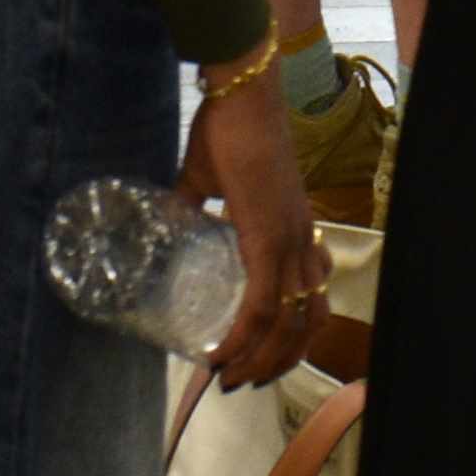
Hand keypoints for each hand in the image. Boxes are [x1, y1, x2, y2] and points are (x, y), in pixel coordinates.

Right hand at [178, 65, 326, 390]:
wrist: (242, 94)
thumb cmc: (227, 127)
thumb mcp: (207, 178)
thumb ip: (192, 202)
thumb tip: (164, 217)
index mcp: (296, 230)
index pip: (312, 299)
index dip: (290, 336)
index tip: (256, 360)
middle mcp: (303, 241)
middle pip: (310, 322)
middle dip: (279, 361)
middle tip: (244, 381)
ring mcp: (290, 240)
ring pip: (292, 322)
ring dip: (264, 358)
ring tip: (232, 378)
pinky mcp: (267, 237)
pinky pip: (263, 303)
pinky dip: (244, 336)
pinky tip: (222, 353)